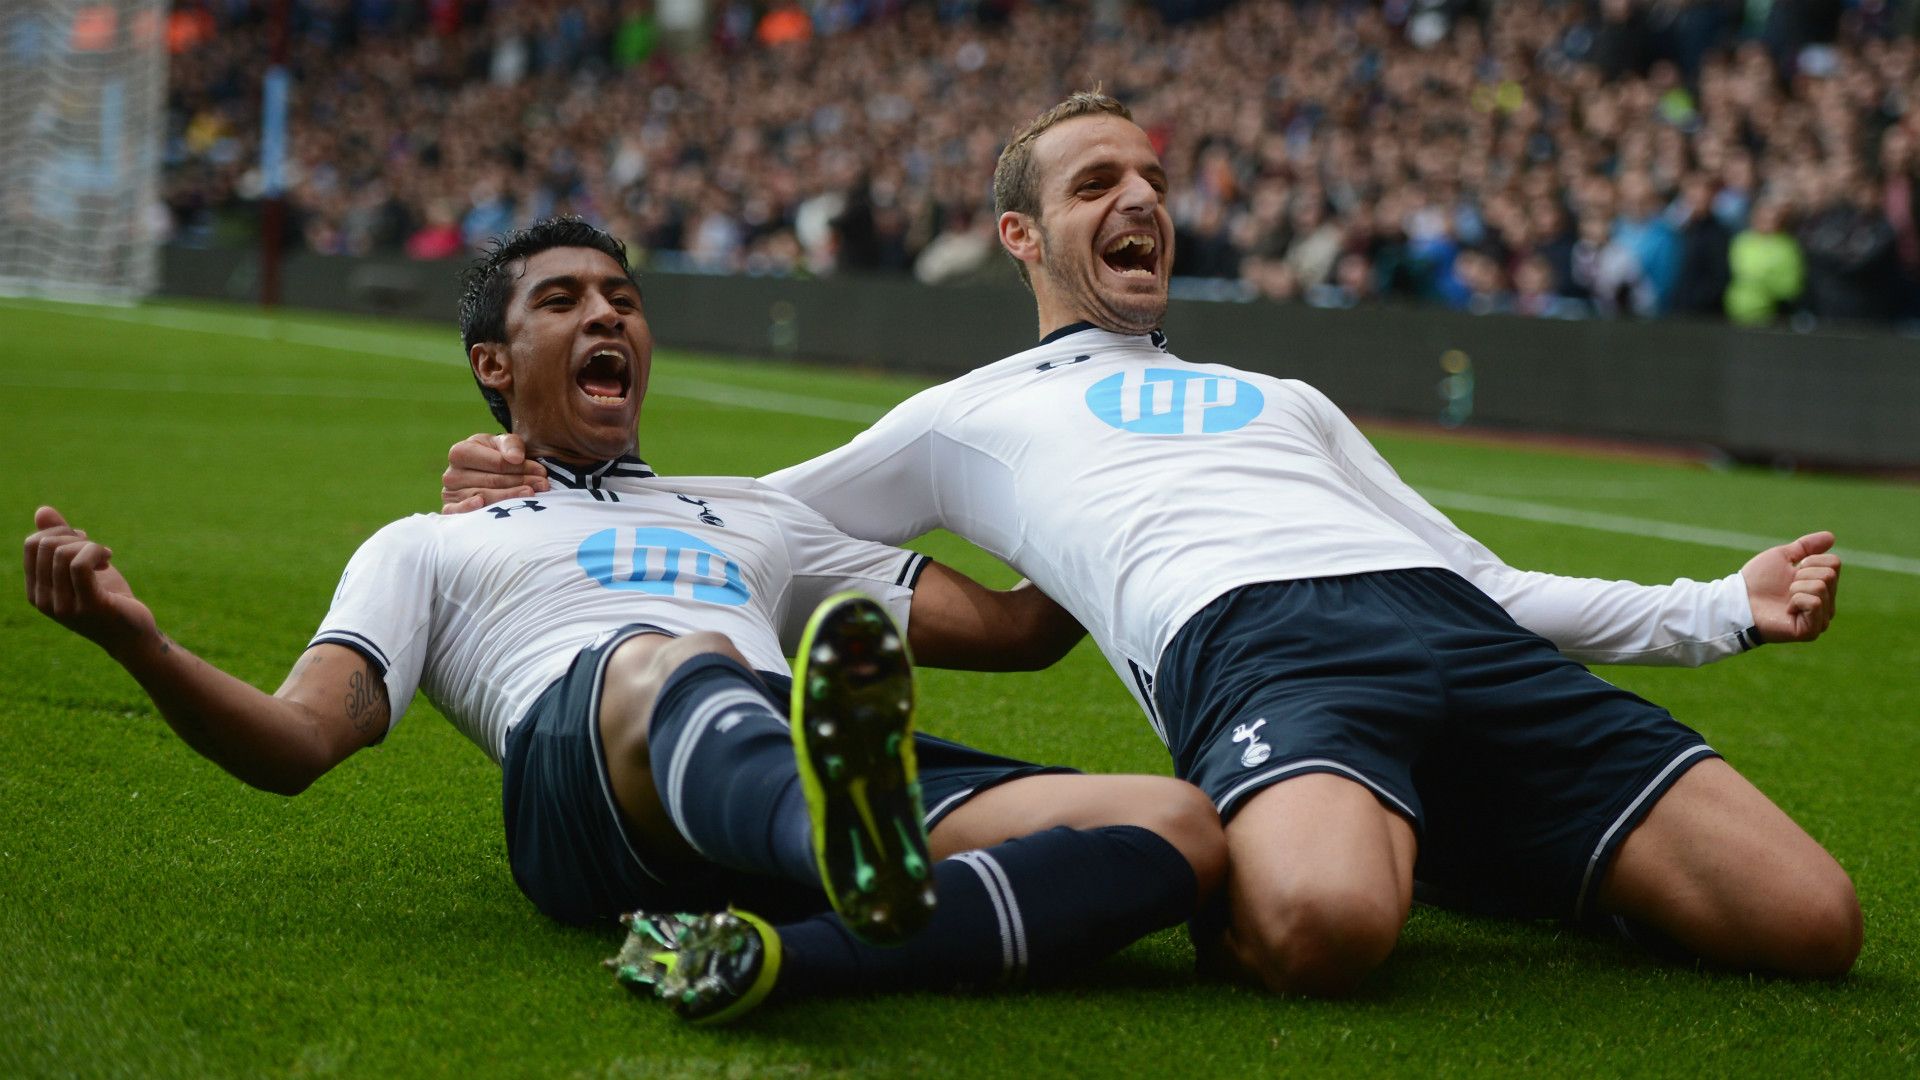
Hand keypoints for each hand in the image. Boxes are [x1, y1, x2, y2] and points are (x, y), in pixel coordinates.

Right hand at [23, 506, 156, 655]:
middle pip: (45, 545)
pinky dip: (96, 551)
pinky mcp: (88, 606)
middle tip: (96, 550)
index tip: (83, 542)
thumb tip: (41, 510)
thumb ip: (61, 540)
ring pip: (62, 553)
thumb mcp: (82, 566)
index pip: (32, 544)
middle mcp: (43, 600)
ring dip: (90, 545)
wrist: (133, 634)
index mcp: (36, 590)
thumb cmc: (108, 598)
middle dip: (74, 537)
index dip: (60, 532)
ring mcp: (63, 605)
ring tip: (106, 556)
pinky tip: (109, 559)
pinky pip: (80, 564)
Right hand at [441, 433, 546, 513]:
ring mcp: (449, 493)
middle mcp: (451, 473)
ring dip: (510, 497)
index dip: (521, 467)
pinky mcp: (451, 510)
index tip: (541, 471)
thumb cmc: (496, 456)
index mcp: (461, 452)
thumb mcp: (503, 444)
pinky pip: (458, 512)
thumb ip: (511, 444)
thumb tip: (515, 458)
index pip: (496, 463)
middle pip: (492, 481)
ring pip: (483, 497)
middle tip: (543, 485)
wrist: (484, 473)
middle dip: (521, 482)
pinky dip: (469, 509)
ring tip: (531, 495)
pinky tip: (482, 505)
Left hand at [1740, 531, 1840, 643]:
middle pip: (1830, 574)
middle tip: (1786, 587)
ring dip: (1797, 587)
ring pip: (1822, 587)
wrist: (1738, 601)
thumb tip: (1831, 536)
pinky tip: (1787, 609)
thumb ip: (1806, 547)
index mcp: (1822, 586)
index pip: (1834, 563)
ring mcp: (1820, 619)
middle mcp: (1826, 603)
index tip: (1792, 570)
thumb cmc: (1757, 580)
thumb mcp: (1782, 556)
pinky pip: (1815, 602)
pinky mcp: (1811, 630)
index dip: (1810, 561)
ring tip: (1785, 598)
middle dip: (1802, 574)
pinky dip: (1797, 600)